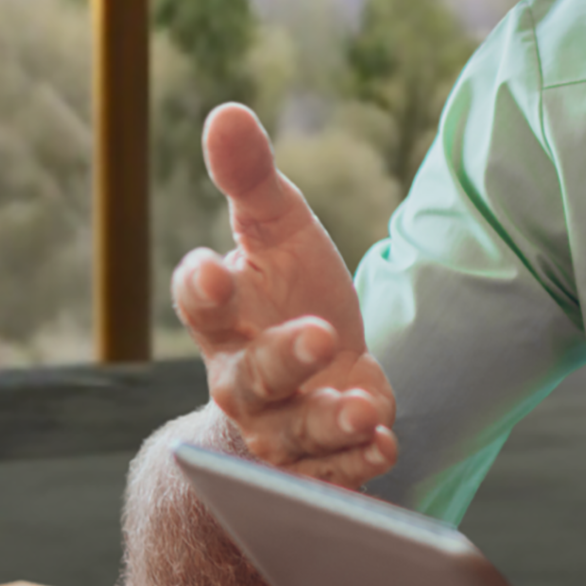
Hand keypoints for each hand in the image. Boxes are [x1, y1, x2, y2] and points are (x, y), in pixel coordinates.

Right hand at [175, 103, 397, 488]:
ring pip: (293, 433)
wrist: (316, 370)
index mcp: (224, 317)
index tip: (212, 267)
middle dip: (282, 359)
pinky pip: (330, 474)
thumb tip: (226, 111)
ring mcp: (279, 427)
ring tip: (365, 407)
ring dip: (329, 422)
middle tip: (319, 335)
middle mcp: (242, 379)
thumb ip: (251, 179)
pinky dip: (356, 465)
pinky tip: (384, 444)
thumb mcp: (280, 229)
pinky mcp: (317, 463)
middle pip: (248, 378)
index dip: (202, 287)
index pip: (201, 303)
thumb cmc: (288, 290)